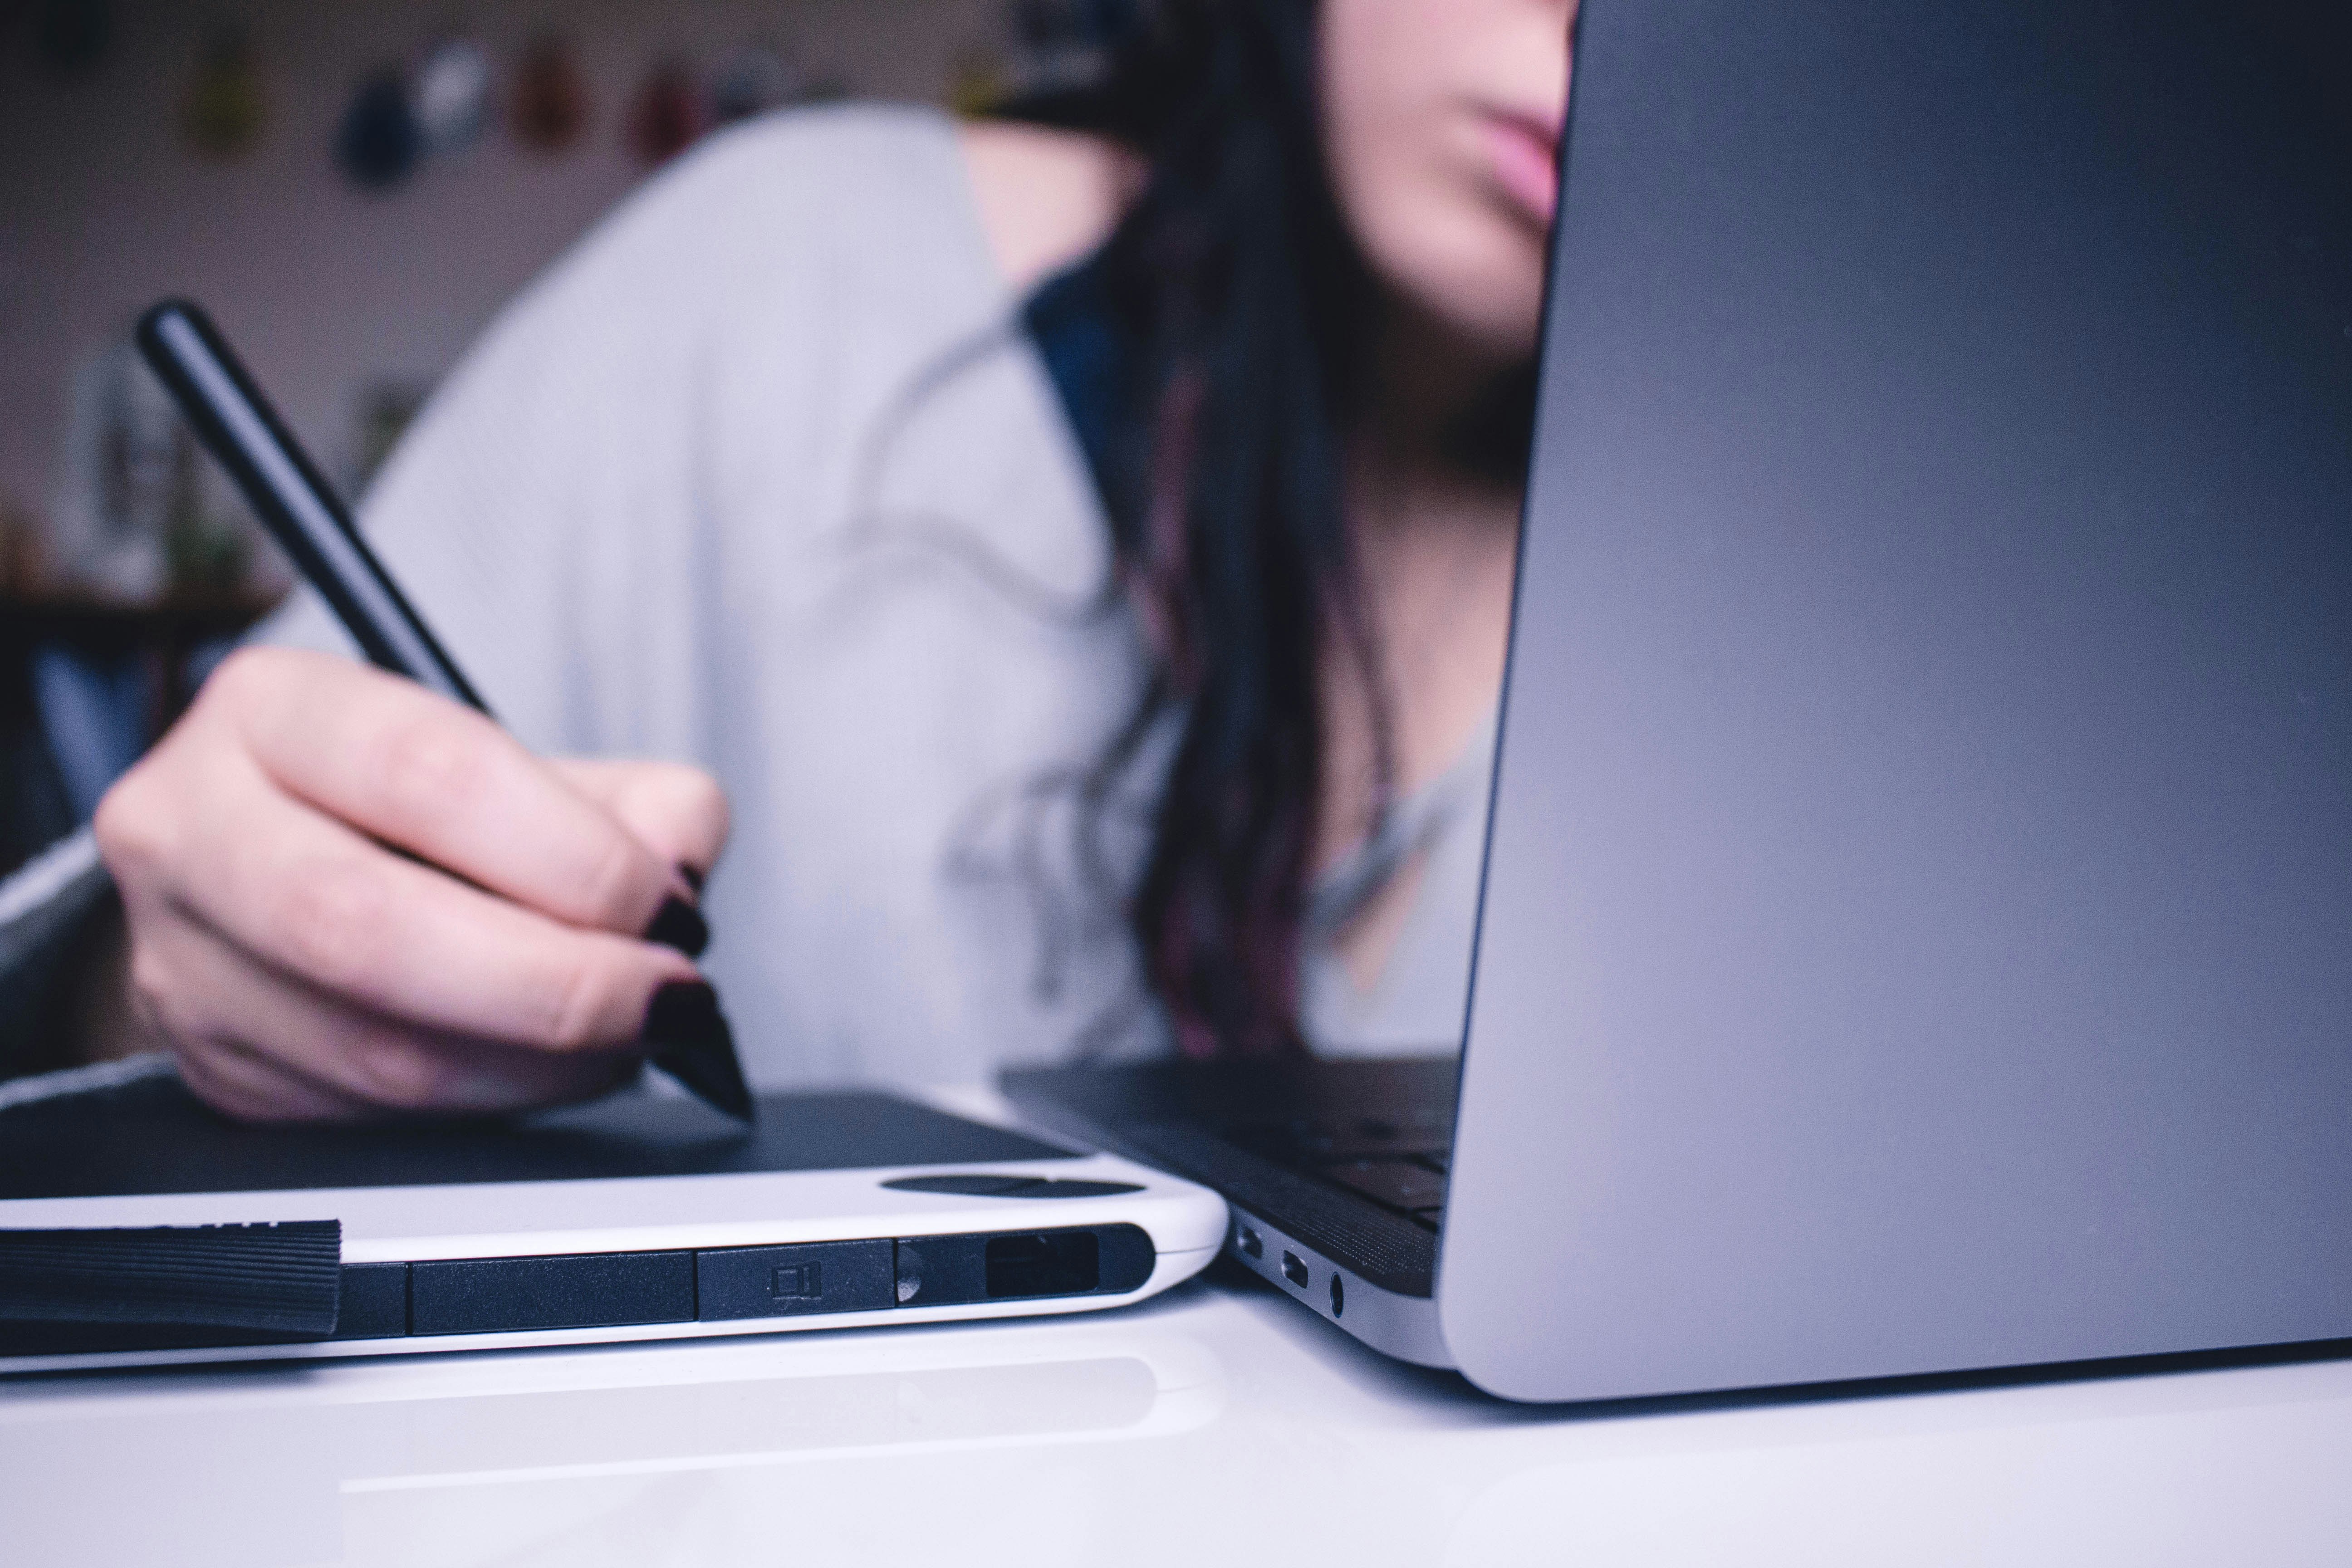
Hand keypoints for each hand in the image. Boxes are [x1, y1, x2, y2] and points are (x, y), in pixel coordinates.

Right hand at [93, 646, 729, 1121]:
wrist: (288, 867)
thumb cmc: (422, 810)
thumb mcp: (530, 764)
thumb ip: (634, 800)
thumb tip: (678, 868)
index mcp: (272, 709)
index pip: (428, 775)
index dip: (572, 856)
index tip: (664, 904)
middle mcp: (193, 827)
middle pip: (369, 928)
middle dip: (553, 984)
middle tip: (659, 997)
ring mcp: (182, 960)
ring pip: (374, 1049)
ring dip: (538, 1064)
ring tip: (626, 1038)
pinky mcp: (218, 1067)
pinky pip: (371, 1115)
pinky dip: (493, 1104)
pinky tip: (550, 1070)